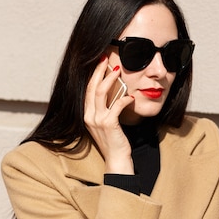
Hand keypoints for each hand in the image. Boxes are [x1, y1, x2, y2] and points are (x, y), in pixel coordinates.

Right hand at [84, 57, 135, 173]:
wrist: (116, 159)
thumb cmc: (114, 141)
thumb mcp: (107, 123)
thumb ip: (107, 109)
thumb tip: (116, 94)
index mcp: (86, 114)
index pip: (87, 90)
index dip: (93, 75)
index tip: (99, 62)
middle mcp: (89, 116)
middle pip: (91, 87)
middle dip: (98, 71)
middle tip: (105, 58)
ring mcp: (97, 120)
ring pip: (101, 93)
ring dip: (110, 79)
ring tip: (117, 69)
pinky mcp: (108, 124)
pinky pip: (116, 106)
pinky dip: (124, 99)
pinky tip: (131, 97)